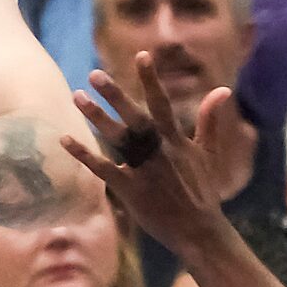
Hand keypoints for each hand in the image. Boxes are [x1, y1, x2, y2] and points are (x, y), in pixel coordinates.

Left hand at [65, 61, 241, 253]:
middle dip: (116, 95)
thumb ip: (209, 120)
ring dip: (96, 117)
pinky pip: (102, 168)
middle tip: (94, 74)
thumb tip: (221, 89)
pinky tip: (65, 139)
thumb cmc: (203, 190)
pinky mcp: (129, 189)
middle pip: (135, 117)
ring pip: (116, 139)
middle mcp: (159, 151)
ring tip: (77, 96)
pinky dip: (84, 154)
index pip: (162, 104)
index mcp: (176, 140)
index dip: (151, 79)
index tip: (142, 55)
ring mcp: (143, 170)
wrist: (199, 231)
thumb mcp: (208, 153)